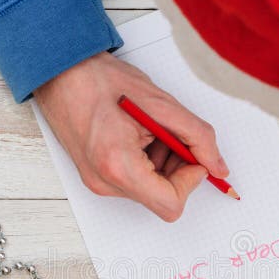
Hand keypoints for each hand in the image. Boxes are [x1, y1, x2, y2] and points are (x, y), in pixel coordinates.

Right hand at [34, 52, 228, 221]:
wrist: (61, 74)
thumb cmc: (100, 82)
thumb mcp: (162, 105)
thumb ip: (198, 137)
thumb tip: (217, 165)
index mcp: (119, 167)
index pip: (171, 204)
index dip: (191, 181)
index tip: (194, 157)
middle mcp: (105, 183)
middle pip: (162, 199)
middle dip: (177, 169)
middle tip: (172, 136)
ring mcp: (99, 183)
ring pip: (150, 191)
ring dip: (162, 164)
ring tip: (149, 130)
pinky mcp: (97, 178)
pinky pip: (135, 182)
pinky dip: (147, 162)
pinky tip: (139, 136)